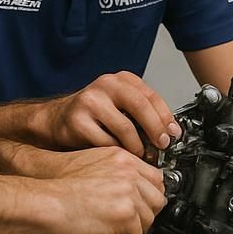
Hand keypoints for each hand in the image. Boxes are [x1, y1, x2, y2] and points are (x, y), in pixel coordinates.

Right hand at [44, 72, 179, 156]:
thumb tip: (170, 132)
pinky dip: (117, 152)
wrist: (58, 119)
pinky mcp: (78, 121)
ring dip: (137, 146)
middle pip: (140, 105)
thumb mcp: (121, 105)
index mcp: (121, 79)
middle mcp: (105, 85)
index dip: (166, 116)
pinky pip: (106, 142)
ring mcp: (90, 101)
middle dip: (155, 129)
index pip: (150, 95)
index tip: (174, 133)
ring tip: (140, 154)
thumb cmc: (94, 114)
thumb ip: (143, 113)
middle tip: (162, 145)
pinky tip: (120, 155)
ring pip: (124, 127)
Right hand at [47, 146, 165, 233]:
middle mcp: (129, 173)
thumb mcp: (93, 164)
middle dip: (145, 213)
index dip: (148, 195)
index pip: (155, 177)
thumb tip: (134, 188)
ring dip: (135, 228)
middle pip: (158, 198)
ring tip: (117, 230)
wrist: (45, 200)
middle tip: (131, 221)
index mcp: (122, 158)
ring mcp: (129, 192)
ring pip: (149, 218)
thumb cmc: (59, 186)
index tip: (142, 205)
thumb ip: (118, 172)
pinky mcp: (125, 214)